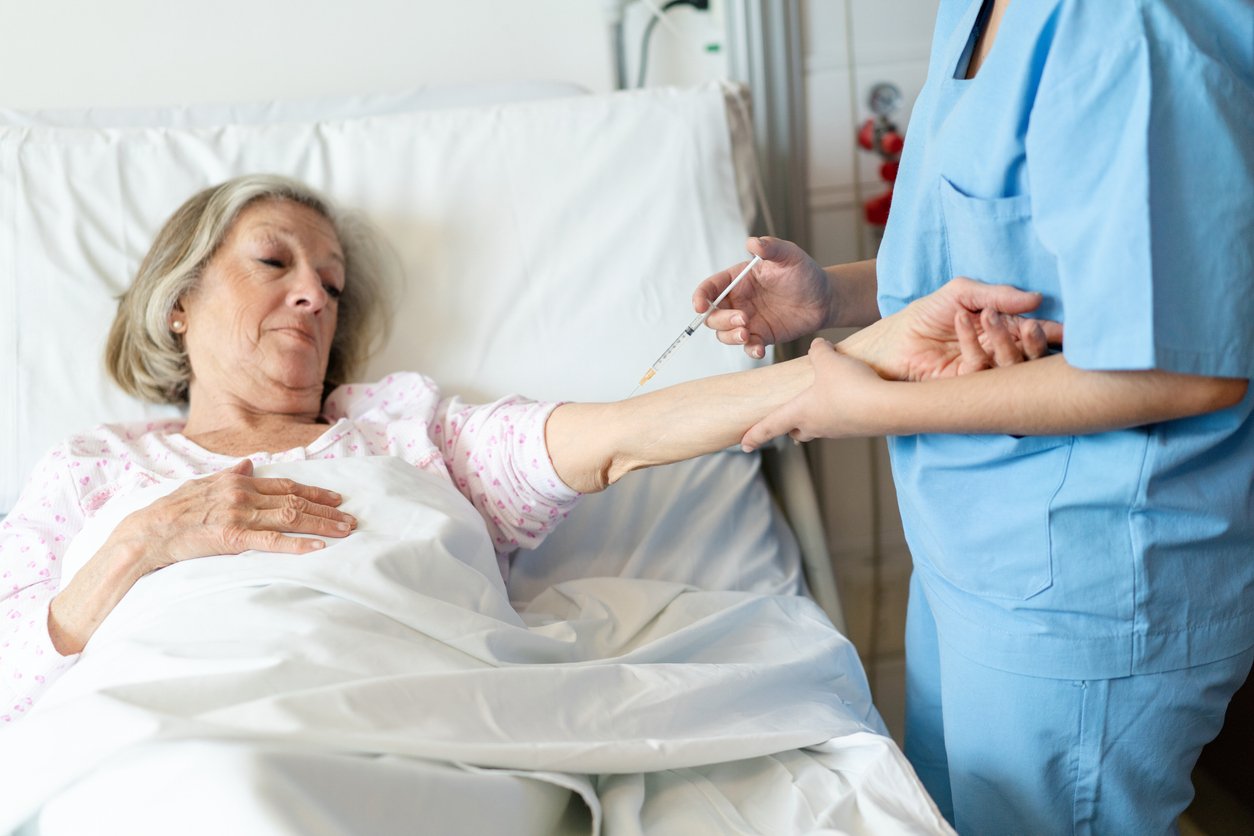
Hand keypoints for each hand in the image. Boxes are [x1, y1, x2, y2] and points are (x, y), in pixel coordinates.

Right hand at [109, 459, 356, 573]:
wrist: (147, 531)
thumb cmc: (172, 510)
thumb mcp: (202, 484)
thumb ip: (230, 475)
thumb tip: (249, 464)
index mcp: (238, 481)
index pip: (286, 485)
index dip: (314, 492)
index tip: (335, 500)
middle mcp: (244, 494)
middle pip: (295, 501)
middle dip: (326, 510)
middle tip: (351, 519)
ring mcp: (240, 514)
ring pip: (291, 518)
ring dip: (321, 525)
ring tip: (345, 532)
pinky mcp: (233, 537)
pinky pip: (272, 541)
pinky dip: (297, 544)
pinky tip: (318, 548)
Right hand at [692, 237, 831, 358]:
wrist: (824, 298)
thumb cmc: (805, 273)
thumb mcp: (789, 255)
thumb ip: (770, 247)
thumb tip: (752, 242)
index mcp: (738, 280)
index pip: (710, 288)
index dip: (700, 296)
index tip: (700, 306)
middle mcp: (739, 301)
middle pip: (712, 315)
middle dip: (720, 320)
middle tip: (742, 319)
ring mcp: (748, 320)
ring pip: (724, 334)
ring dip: (730, 336)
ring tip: (747, 334)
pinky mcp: (761, 336)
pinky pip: (747, 346)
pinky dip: (749, 350)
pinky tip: (759, 348)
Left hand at [740, 338, 884, 449]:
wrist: (888, 407)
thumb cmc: (851, 387)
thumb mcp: (828, 360)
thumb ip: (818, 351)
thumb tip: (817, 346)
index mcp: (800, 412)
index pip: (769, 426)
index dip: (755, 435)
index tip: (743, 445)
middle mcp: (817, 426)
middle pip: (796, 430)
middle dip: (790, 425)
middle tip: (788, 420)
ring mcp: (839, 430)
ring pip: (821, 426)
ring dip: (819, 416)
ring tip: (825, 398)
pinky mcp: (859, 429)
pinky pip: (843, 422)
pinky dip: (842, 411)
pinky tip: (853, 396)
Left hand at [845, 277, 1062, 380]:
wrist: (893, 340)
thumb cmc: (927, 315)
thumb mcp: (963, 293)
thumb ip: (998, 294)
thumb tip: (1037, 299)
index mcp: (1004, 331)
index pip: (1036, 333)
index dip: (1053, 331)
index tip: (1068, 328)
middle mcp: (999, 353)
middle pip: (1031, 354)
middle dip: (1035, 339)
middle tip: (1031, 325)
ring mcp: (984, 371)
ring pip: (1012, 365)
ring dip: (1008, 341)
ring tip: (992, 317)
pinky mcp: (966, 385)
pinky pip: (981, 367)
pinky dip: (973, 340)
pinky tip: (961, 319)